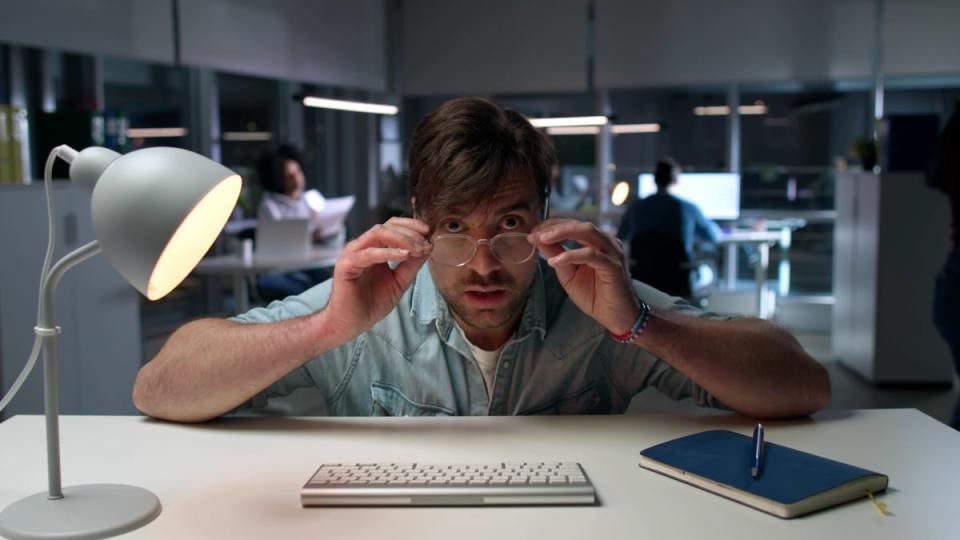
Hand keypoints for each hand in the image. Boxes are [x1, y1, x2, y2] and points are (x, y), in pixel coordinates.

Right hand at [323, 217, 431, 340]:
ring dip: (401, 239)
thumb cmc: (371, 303)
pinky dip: (388, 252)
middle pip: (386, 226)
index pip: (392, 227)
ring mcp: (352, 254)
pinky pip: (368, 254)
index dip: (411, 226)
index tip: (428, 233)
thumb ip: (412, 264)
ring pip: (377, 233)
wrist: (351, 323)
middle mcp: (362, 247)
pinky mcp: (346, 265)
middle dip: (410, 232)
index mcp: (373, 248)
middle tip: (425, 244)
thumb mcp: (400, 281)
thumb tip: (428, 246)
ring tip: (417, 249)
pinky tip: (404, 255)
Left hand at [528, 219, 639, 334]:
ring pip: (588, 232)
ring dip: (562, 233)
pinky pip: (591, 255)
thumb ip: (557, 255)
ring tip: (542, 240)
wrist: (617, 317)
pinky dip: (571, 255)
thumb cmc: (595, 296)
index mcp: (596, 242)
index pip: (572, 225)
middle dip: (554, 227)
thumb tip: (539, 240)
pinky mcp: (614, 266)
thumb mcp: (569, 274)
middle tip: (535, 234)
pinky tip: (555, 261)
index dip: (551, 226)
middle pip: (579, 224)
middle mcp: (606, 242)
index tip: (532, 233)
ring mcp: (612, 253)